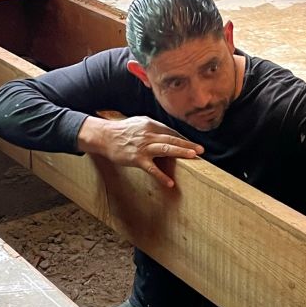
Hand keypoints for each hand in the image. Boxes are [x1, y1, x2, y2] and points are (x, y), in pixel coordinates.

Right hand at [77, 115, 202, 188]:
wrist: (104, 137)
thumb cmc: (121, 131)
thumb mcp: (139, 123)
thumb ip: (153, 127)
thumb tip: (167, 133)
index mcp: (150, 124)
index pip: (171, 132)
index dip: (182, 138)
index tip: (193, 145)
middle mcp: (149, 134)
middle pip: (172, 139)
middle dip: (188, 144)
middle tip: (201, 150)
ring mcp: (143, 147)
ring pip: (166, 149)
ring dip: (181, 152)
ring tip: (193, 157)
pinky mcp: (137, 158)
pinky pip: (152, 169)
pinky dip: (161, 176)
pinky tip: (170, 183)